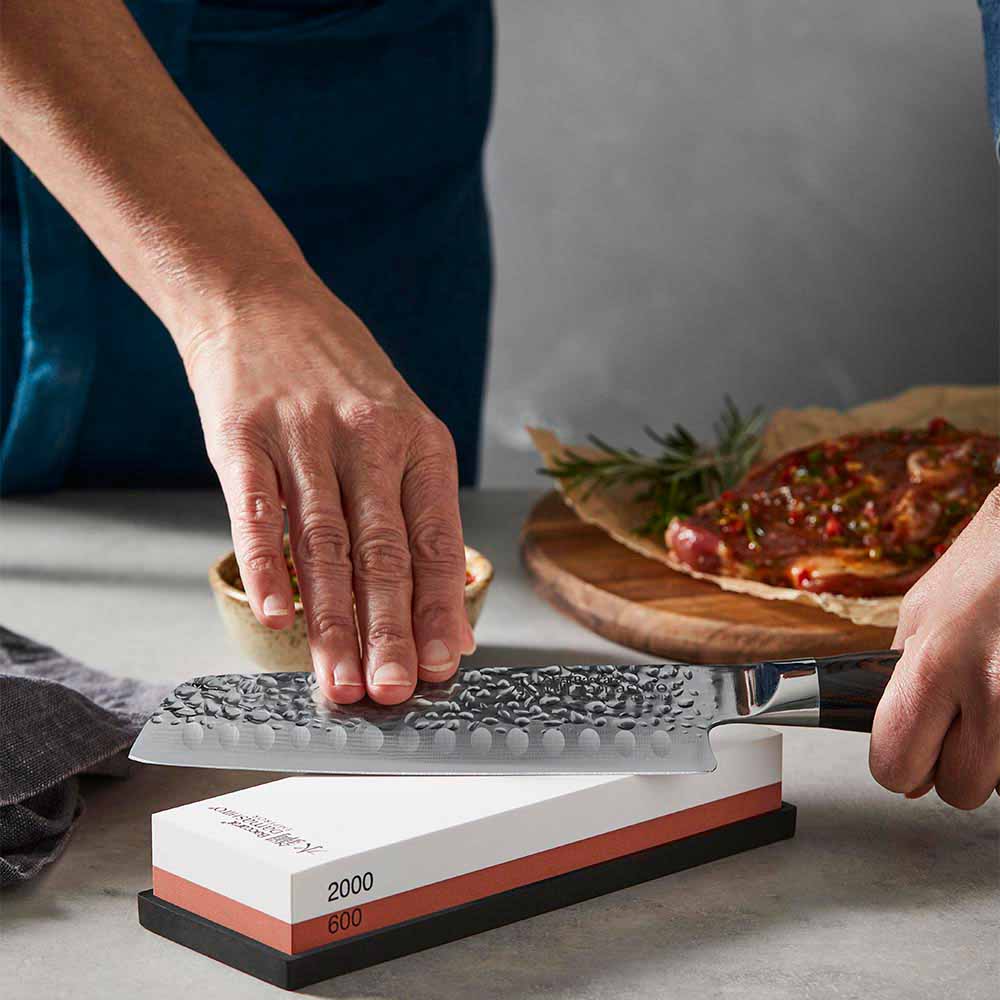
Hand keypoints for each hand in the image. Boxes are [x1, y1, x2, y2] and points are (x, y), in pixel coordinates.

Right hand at [184, 272, 475, 705]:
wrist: (259, 297)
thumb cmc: (338, 376)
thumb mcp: (400, 425)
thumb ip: (418, 512)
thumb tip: (446, 608)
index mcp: (419, 441)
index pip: (436, 539)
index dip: (440, 607)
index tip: (446, 665)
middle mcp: (369, 438)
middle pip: (383, 550)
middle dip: (390, 630)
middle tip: (394, 691)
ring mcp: (305, 435)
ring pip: (325, 543)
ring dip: (332, 620)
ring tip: (340, 680)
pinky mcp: (243, 435)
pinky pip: (257, 510)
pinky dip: (267, 566)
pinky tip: (277, 615)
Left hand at [869, 486, 999, 808]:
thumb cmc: (991, 563)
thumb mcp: (921, 611)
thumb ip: (904, 674)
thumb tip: (897, 733)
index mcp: (933, 665)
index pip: (896, 764)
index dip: (901, 763)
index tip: (910, 755)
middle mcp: (989, 689)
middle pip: (961, 789)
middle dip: (958, 766)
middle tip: (962, 727)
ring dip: (996, 753)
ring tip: (994, 697)